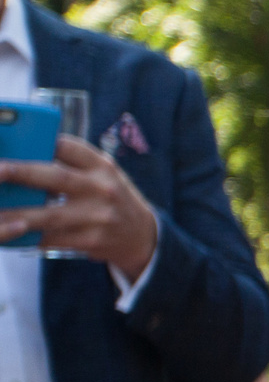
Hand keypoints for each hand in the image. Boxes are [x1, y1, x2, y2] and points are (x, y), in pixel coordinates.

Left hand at [0, 136, 160, 277]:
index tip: (17, 140)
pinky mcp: (91, 240)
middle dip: (21, 173)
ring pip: (49, 215)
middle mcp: (103, 188)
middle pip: (57, 177)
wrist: (142, 236)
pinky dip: (28, 237)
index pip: (69, 147)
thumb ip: (73, 165)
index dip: (42, 142)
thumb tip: (24, 159)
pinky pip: (52, 239)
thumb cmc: (111, 199)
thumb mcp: (103, 174)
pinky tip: (11, 233)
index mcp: (102, 165)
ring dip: (16, 215)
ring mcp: (98, 216)